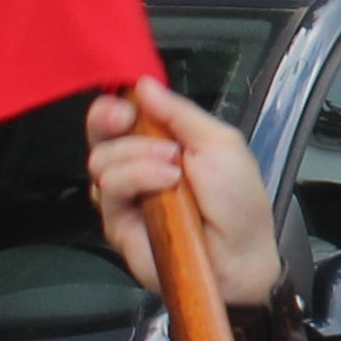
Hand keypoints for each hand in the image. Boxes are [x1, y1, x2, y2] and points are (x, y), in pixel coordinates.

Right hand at [90, 78, 285, 313]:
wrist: (240, 256)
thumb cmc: (238, 203)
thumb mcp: (220, 142)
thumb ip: (180, 112)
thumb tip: (145, 84)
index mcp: (164, 142)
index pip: (124, 114)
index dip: (117, 103)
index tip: (128, 102)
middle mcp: (139, 166)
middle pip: (100, 133)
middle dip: (110, 119)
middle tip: (130, 120)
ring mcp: (127, 195)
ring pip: (100, 160)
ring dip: (137, 156)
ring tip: (173, 169)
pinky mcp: (118, 222)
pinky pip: (107, 190)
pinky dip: (136, 178)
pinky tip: (164, 184)